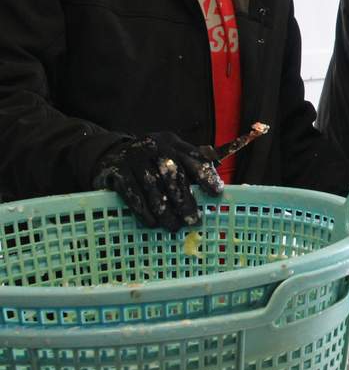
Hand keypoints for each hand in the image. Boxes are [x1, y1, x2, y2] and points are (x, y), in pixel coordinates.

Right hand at [92, 132, 222, 230]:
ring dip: (165, 209)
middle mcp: (154, 146)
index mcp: (172, 143)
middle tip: (193, 220)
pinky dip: (142, 210)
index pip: (193, 157)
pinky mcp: (117, 169)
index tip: (217, 193)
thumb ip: (191, 166)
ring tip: (174, 226)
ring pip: (153, 186)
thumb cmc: (150, 160)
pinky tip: (151, 223)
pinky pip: (132, 192)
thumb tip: (218, 188)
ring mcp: (134, 157)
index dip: (206, 175)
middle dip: (185, 199)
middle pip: (173, 174)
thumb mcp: (170, 155)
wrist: (110, 153)